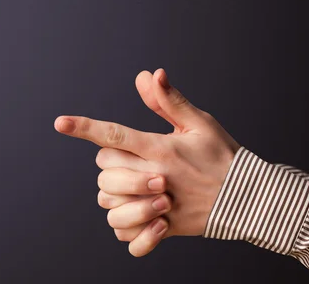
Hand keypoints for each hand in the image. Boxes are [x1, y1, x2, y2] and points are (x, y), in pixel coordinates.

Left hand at [54, 68, 239, 255]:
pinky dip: (126, 226)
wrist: (249, 199)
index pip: (114, 134)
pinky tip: (139, 214)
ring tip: (132, 187)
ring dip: (114, 194)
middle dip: (108, 162)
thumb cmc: (222, 155)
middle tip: (129, 160)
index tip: (60, 123)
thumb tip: (148, 74)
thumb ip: (168, 100)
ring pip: (109, 202)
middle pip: (105, 168)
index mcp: (161, 148)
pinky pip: (126, 234)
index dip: (84, 127)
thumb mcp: (198, 122)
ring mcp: (158, 205)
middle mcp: (155, 177)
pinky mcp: (164, 228)